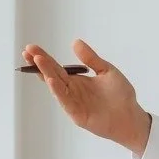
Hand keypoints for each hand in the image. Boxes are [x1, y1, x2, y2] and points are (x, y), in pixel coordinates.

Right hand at [22, 40, 152, 153]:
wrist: (131, 116)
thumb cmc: (121, 95)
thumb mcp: (106, 70)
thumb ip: (91, 58)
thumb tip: (75, 42)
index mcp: (76, 80)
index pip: (56, 67)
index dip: (43, 58)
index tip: (31, 48)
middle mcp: (71, 91)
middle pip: (51, 74)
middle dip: (39, 63)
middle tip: (27, 51)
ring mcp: (73, 103)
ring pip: (56, 86)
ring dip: (46, 73)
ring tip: (36, 60)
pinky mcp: (77, 114)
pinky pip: (65, 101)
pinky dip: (57, 91)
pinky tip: (51, 80)